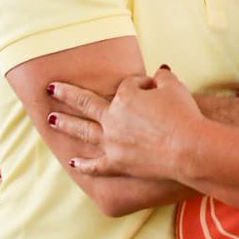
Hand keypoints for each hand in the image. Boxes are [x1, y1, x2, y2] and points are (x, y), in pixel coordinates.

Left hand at [48, 67, 203, 180]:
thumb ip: (163, 77)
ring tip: (50, 119)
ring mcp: (112, 142)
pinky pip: (96, 165)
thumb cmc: (184, 115)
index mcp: (125, 97)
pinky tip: (73, 163)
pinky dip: (84, 165)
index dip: (140, 85)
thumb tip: (159, 72)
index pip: (127, 86)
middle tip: (51, 88)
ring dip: (66, 124)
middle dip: (67, 94)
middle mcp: (112, 119)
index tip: (153, 88)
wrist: (189, 148)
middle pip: (86, 103)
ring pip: (83, 131)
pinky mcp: (118, 164)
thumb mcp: (175, 87)